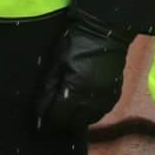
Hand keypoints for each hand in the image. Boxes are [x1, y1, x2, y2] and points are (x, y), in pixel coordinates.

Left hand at [34, 16, 129, 134]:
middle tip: (51, 116)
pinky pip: (100, 114)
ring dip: (75, 120)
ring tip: (66, 111)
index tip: (39, 123)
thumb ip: (48, 89)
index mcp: (76, 91)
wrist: (105, 30)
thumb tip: (39, 112)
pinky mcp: (114, 96)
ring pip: (87, 121)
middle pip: (73, 124)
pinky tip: (82, 105)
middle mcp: (92, 101)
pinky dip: (89, 114)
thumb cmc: (75, 43)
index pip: (58, 118)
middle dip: (61, 123)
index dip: (47, 122)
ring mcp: (106, 100)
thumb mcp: (56, 63)